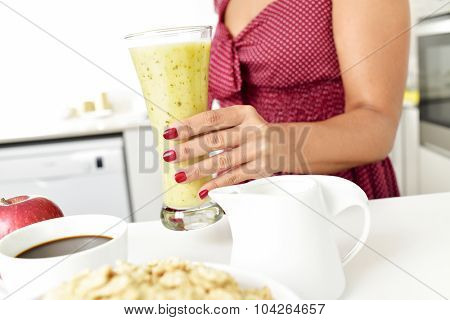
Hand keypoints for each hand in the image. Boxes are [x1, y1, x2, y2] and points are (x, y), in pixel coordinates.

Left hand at [162, 105, 288, 198]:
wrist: (291, 145)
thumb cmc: (258, 132)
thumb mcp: (243, 121)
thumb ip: (220, 126)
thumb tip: (184, 137)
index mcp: (244, 113)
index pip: (212, 117)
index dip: (190, 125)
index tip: (170, 132)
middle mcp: (252, 129)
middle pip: (215, 140)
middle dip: (190, 149)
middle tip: (171, 156)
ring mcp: (257, 149)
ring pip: (222, 161)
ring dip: (199, 169)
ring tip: (180, 176)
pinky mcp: (261, 168)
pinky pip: (235, 176)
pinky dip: (217, 184)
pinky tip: (203, 190)